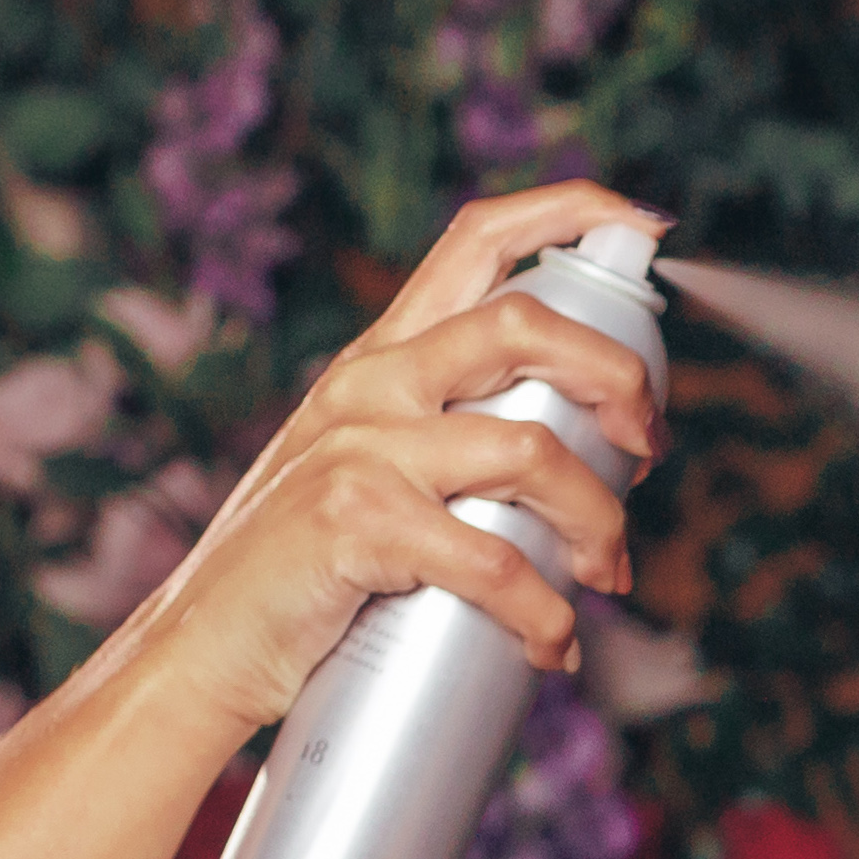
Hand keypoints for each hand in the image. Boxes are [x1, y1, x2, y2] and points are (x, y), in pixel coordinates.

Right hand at [108, 181, 668, 738]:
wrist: (207, 642)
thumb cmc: (310, 570)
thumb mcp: (372, 471)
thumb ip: (451, 443)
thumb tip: (580, 469)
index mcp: (384, 357)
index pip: (479, 240)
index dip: (569, 213)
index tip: (646, 226)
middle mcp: (372, 383)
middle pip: (525, 326)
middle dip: (619, 380)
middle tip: (650, 451)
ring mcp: (361, 447)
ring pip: (533, 453)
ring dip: (599, 522)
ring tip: (606, 577)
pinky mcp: (358, 522)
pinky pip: (495, 563)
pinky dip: (546, 616)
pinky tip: (550, 646)